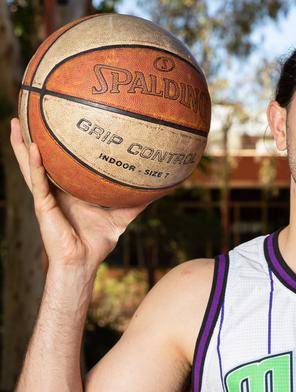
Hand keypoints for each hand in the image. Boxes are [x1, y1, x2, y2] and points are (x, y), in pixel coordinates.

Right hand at [9, 118, 146, 273]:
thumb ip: (137, 200)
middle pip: (39, 157)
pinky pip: (38, 182)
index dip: (54, 142)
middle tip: (28, 109)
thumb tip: (162, 187)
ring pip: (30, 165)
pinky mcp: (43, 206)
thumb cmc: (98, 240)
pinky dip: (35, 165)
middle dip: (32, 135)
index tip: (56, 118)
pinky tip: (33, 148)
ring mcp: (46, 196)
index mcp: (68, 189)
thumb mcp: (122, 215)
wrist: (84, 260)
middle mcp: (55, 189)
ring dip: (21, 144)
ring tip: (16, 121)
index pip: (59, 161)